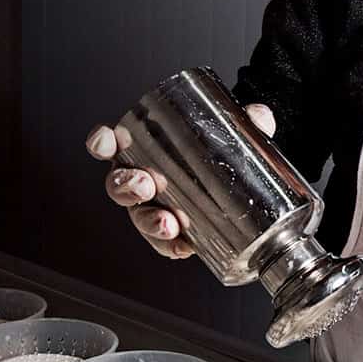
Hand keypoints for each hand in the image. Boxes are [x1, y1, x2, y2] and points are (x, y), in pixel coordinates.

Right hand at [85, 103, 276, 258]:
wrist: (238, 187)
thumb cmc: (220, 155)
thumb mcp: (234, 134)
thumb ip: (246, 123)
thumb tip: (259, 115)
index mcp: (146, 152)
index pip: (113, 145)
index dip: (103, 143)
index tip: (108, 140)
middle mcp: (142, 181)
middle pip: (119, 185)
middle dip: (127, 185)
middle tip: (145, 185)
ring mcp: (154, 209)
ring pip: (139, 217)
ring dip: (149, 221)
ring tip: (168, 223)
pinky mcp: (173, 233)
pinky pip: (164, 244)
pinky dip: (172, 246)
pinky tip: (185, 245)